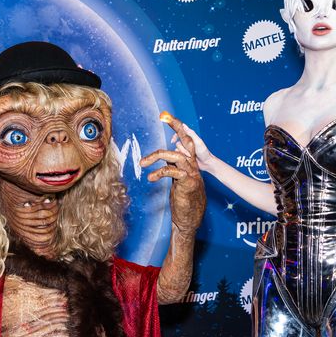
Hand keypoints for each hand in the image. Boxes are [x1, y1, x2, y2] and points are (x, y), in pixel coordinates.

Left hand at [141, 113, 205, 233]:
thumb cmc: (182, 201)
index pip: (185, 141)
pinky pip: (172, 172)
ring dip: (157, 156)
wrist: (190, 219)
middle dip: (178, 126)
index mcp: (189, 163)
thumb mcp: (176, 180)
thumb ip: (172, 168)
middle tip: (165, 117)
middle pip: (186, 141)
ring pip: (175, 156)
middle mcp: (192, 165)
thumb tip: (163, 159)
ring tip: (143, 163)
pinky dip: (160, 173)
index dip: (178, 128)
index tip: (168, 116)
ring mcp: (191, 173)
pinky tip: (151, 178)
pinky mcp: (188, 183)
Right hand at [172, 122, 214, 168]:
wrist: (206, 163)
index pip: (179, 134)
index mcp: (190, 138)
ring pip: (177, 150)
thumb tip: (184, 125)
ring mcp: (185, 150)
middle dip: (182, 149)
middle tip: (188, 153)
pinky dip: (182, 158)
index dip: (175, 136)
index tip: (173, 141)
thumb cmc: (204, 152)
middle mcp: (186, 143)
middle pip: (178, 144)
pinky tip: (187, 159)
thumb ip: (191, 133)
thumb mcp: (198, 141)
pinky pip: (178, 156)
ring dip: (183, 154)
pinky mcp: (184, 156)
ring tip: (190, 157)